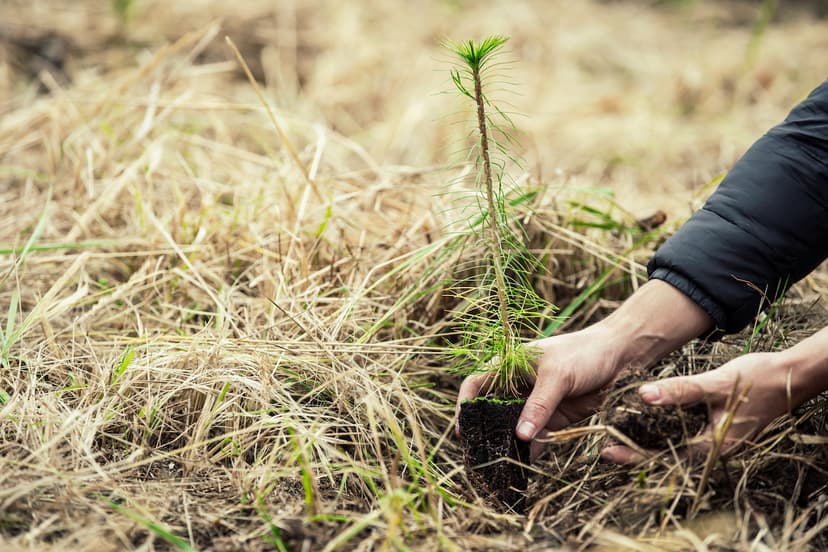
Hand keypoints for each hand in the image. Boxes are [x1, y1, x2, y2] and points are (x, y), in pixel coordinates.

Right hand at [457, 323, 628, 458]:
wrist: (621, 356)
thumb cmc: (583, 352)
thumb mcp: (558, 376)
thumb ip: (539, 405)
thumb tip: (520, 436)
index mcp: (510, 365)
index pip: (477, 384)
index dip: (466, 405)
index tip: (463, 429)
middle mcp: (518, 386)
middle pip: (492, 411)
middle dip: (485, 432)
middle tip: (477, 456)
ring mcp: (535, 403)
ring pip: (513, 428)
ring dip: (507, 446)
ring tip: (498, 467)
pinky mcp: (553, 418)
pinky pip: (536, 439)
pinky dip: (530, 452)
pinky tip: (522, 467)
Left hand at [602, 351, 797, 463]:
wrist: (792, 375)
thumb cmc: (757, 378)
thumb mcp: (715, 383)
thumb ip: (681, 390)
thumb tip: (644, 395)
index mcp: (713, 445)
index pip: (664, 458)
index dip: (633, 456)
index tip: (606, 451)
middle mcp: (713, 448)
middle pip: (667, 456)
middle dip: (635, 452)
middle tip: (603, 445)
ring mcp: (716, 439)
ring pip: (675, 446)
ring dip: (647, 441)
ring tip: (617, 434)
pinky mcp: (717, 428)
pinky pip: (684, 434)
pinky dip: (663, 430)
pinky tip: (647, 419)